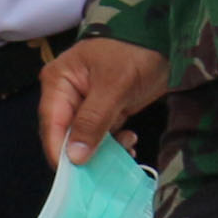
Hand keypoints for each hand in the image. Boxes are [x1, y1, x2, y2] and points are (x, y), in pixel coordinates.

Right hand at [41, 38, 169, 164]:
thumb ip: (93, 121)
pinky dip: (114, 143)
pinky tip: (130, 142)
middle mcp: (66, 94)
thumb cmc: (135, 54)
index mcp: (58, 82)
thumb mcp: (114, 86)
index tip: (74, 177)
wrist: (166, 40)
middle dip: (84, 152)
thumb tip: (74, 157)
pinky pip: (101, 135)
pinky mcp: (103, 110)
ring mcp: (85, 103)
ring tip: (128, 145)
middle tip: (107, 165)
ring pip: (84, 138)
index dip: (59, 151)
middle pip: (65, 134)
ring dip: (104, 148)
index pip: (51, 123)